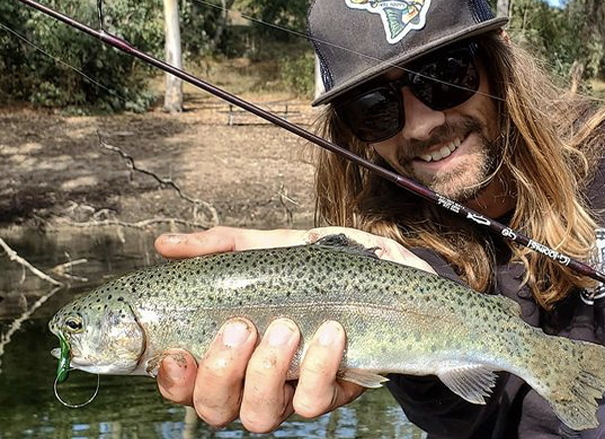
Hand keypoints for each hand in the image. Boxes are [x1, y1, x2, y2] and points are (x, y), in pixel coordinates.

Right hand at [152, 226, 432, 431]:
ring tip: (286, 327)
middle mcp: (254, 379)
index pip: (186, 384)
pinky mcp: (332, 393)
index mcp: (230, 351)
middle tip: (241, 328)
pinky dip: (319, 367)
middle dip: (222, 373)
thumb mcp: (268, 248)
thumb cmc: (317, 264)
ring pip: (261, 415)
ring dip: (267, 373)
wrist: (384, 270)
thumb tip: (166, 244)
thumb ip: (220, 247)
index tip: (180, 351)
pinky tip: (330, 332)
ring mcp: (292, 390)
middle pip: (216, 409)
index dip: (174, 379)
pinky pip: (315, 401)